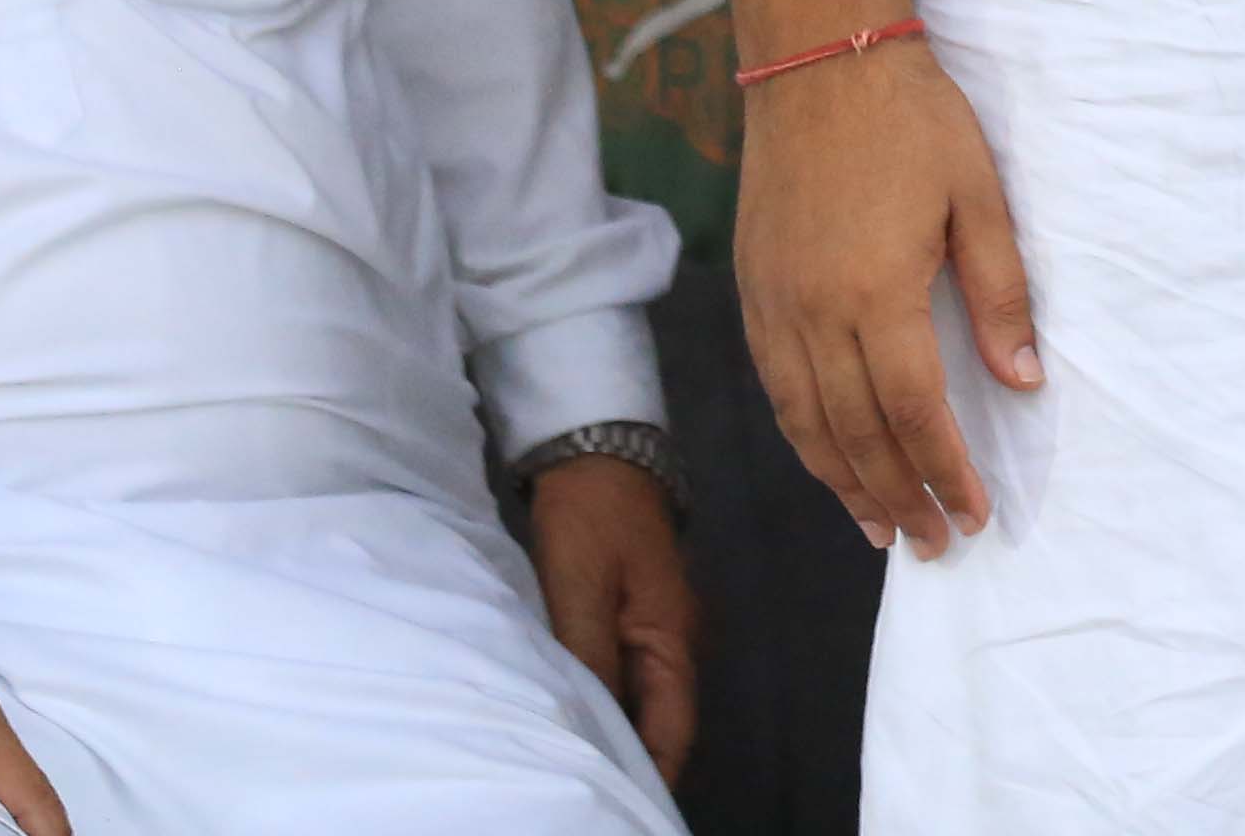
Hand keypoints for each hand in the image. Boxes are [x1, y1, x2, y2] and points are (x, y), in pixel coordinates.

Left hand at [523, 455, 699, 781]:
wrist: (593, 445)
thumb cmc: (590, 519)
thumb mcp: (581, 590)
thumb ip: (589, 660)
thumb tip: (591, 730)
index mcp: (672, 641)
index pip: (673, 730)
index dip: (654, 775)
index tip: (624, 806)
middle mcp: (672, 640)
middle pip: (660, 720)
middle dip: (633, 760)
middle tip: (594, 792)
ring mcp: (650, 624)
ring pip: (638, 697)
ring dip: (613, 730)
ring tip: (577, 765)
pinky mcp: (625, 609)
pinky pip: (619, 672)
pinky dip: (600, 698)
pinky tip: (570, 713)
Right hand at [738, 39, 1039, 560]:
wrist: (819, 61)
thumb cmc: (913, 121)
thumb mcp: (980, 199)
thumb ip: (1001, 296)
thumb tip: (1023, 382)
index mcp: (878, 294)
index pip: (915, 413)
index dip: (945, 473)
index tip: (973, 515)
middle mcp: (816, 314)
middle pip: (857, 434)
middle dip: (898, 497)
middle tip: (932, 544)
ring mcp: (775, 305)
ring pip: (806, 423)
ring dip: (844, 483)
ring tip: (879, 526)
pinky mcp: (753, 290)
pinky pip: (776, 388)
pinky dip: (803, 438)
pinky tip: (828, 458)